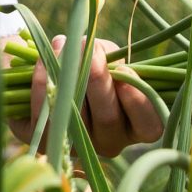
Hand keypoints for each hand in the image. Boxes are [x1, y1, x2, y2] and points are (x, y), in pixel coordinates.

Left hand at [10, 35, 163, 158]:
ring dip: (68, 75)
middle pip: (108, 118)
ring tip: (64, 45)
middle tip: (88, 47)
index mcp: (134, 127)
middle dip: (97, 78)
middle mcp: (109, 143)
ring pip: (75, 116)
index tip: (125, 69)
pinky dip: (42, 86)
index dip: (138, 100)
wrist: (52, 81)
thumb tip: (94, 49)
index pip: (149, 125)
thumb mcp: (109, 62)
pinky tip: (44, 63)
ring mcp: (77, 147)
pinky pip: (43, 116)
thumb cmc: (93, 69)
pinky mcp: (44, 141)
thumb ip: (111, 57)